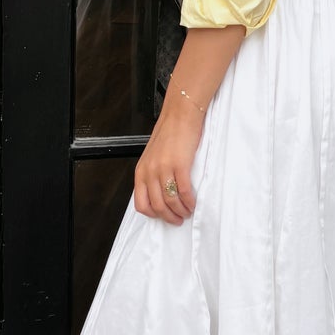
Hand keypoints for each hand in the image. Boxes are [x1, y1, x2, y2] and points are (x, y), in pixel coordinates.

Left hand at [134, 97, 201, 224]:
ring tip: (187, 212)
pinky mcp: (179, 165)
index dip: (153, 214)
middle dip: (169, 217)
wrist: (180, 115)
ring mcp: (163, 168)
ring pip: (170, 201)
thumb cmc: (169, 134)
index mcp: (141, 171)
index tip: (164, 216)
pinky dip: (189, 202)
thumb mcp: (152, 156)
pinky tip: (193, 203)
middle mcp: (149, 172)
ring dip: (180, 211)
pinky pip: (183, 191)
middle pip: (157, 206)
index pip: (141, 203)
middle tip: (179, 219)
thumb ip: (152, 174)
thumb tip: (159, 194)